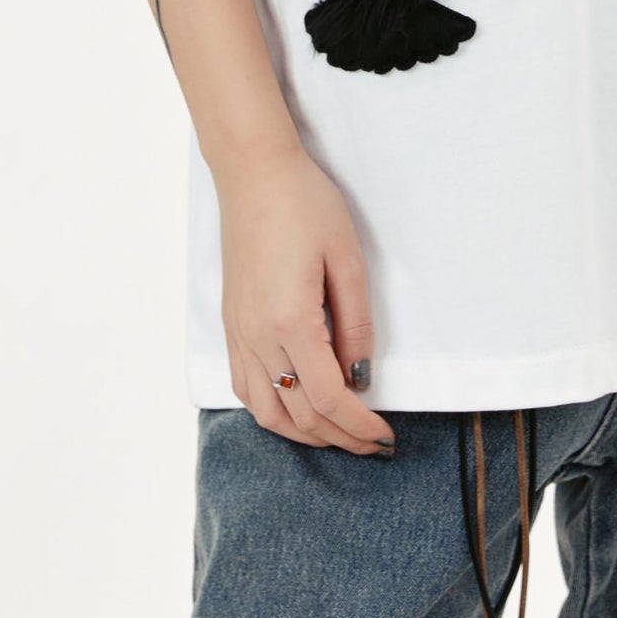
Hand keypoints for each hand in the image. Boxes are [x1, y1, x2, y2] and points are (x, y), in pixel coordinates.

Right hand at [216, 144, 396, 453]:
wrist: (254, 173)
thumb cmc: (305, 205)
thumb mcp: (346, 258)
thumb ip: (356, 323)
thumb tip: (361, 375)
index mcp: (290, 322)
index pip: (328, 399)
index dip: (359, 426)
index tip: (385, 437)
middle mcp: (257, 337)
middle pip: (298, 415)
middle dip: (339, 438)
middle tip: (373, 444)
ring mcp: (238, 333)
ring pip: (266, 411)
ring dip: (304, 434)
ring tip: (338, 433)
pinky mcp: (231, 324)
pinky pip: (245, 387)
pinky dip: (273, 411)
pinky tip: (296, 408)